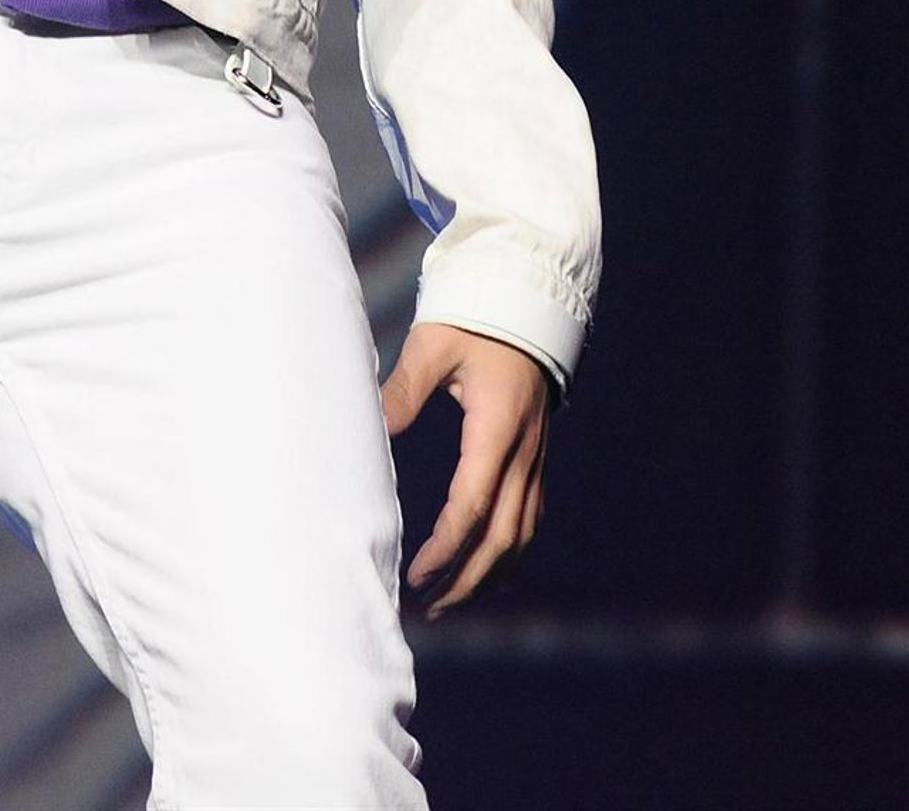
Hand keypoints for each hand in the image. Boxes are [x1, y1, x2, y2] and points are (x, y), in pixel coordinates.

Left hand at [380, 322, 550, 616]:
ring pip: (521, 535)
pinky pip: (529, 518)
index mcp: (496, 429)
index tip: (416, 574)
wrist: (526, 302)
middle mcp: (523, 453)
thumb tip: (373, 427)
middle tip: (426, 606)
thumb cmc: (473, 319)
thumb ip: (404, 387)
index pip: (473, 505)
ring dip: (489, 575)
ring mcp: (535, 458)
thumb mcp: (433, 344)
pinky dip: (508, 552)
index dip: (446, 547)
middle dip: (467, 579)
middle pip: (502, 537)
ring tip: (449, 601)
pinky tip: (485, 569)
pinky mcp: (536, 458)